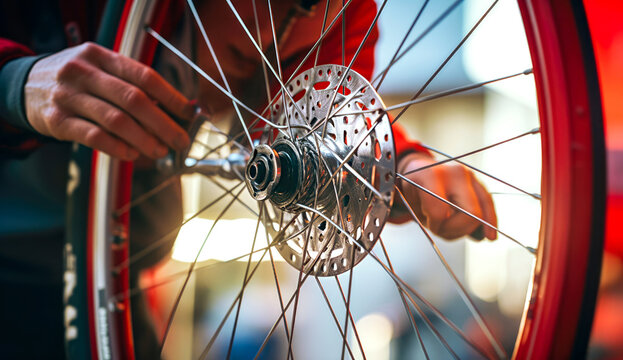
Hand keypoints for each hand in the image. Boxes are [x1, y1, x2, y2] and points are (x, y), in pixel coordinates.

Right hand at [24, 42, 193, 160]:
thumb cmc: (76, 81)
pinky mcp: (56, 120)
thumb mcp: (99, 70)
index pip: (144, 75)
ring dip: (144, 139)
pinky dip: (118, 147)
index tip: (190, 114)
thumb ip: (131, 85)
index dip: (171, 96)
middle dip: (163, 123)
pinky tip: (132, 154)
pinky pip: (94, 137)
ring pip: (116, 120)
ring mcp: (68, 96)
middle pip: (133, 99)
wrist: (23, 86)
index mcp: (101, 56)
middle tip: (179, 140)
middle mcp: (83, 72)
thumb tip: (174, 109)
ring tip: (159, 151)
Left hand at [398, 152, 496, 239]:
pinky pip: (488, 203)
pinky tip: (490, 236)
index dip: (436, 225)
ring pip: (482, 211)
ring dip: (469, 229)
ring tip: (454, 229)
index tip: (431, 225)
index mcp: (431, 175)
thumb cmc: (415, 188)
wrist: (419, 169)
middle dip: (457, 230)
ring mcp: (469, 175)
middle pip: (470, 213)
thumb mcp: (412, 202)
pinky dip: (490, 221)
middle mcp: (455, 172)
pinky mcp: (478, 181)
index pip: (439, 211)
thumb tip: (462, 234)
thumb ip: (432, 217)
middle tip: (444, 230)